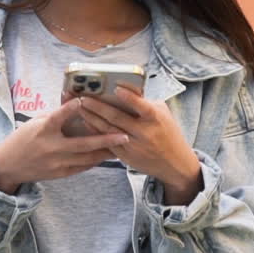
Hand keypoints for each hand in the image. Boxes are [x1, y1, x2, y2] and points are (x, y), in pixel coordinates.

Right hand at [0, 98, 129, 193]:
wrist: (8, 166)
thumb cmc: (23, 139)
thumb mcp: (35, 123)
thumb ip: (56, 115)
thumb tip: (76, 101)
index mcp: (42, 131)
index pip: (57, 118)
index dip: (69, 109)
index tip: (82, 100)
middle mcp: (50, 148)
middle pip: (82, 144)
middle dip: (105, 140)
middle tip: (124, 136)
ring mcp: (56, 163)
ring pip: (86, 159)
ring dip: (105, 152)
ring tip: (122, 146)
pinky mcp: (59, 174)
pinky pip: (82, 167)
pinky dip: (95, 160)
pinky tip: (107, 155)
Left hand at [77, 87, 202, 204]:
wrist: (175, 164)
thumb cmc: (168, 133)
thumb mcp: (163, 114)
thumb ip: (145, 102)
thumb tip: (125, 89)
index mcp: (155, 119)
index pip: (141, 106)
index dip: (129, 97)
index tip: (116, 88)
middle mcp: (144, 132)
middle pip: (117, 117)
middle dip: (97, 106)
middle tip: (82, 96)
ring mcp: (133, 146)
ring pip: (108, 129)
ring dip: (91, 117)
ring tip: (79, 106)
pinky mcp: (125, 156)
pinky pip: (107, 142)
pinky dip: (96, 131)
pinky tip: (86, 122)